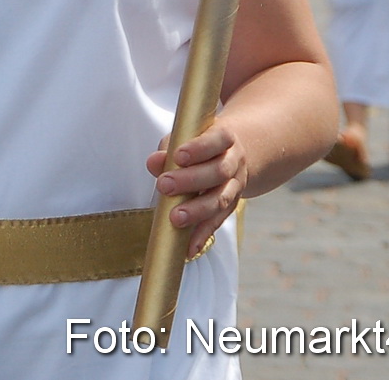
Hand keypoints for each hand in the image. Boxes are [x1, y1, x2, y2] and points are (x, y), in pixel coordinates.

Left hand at [146, 125, 248, 256]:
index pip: (216, 141)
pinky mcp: (229, 209)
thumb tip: (153, 162)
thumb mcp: (185, 140)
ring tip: (176, 218)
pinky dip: (202, 235)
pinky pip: (217, 223)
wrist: (231, 156)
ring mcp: (234, 187)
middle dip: (191, 180)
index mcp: (223, 139)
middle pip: (218, 172)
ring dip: (198, 211)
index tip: (179, 156)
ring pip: (221, 200)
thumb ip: (168, 150)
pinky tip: (188, 248)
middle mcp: (233, 163)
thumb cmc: (198, 146)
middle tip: (164, 185)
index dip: (199, 149)